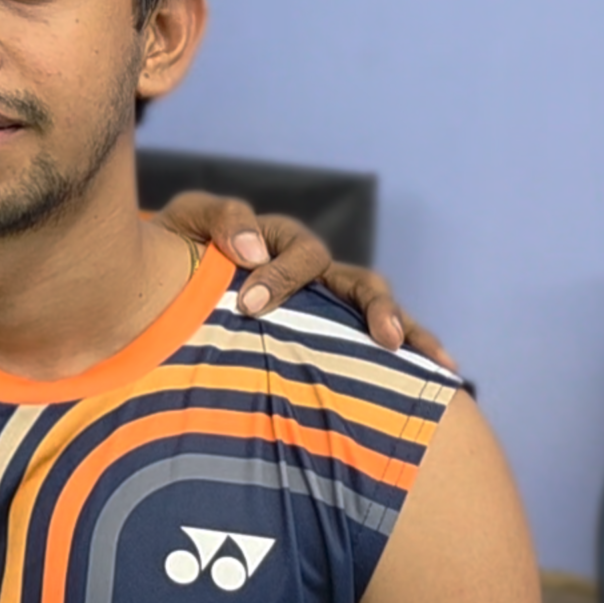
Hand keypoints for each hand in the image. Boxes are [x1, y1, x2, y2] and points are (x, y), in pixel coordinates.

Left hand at [156, 191, 456, 369]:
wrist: (161, 279)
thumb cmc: (178, 248)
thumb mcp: (190, 221)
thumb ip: (221, 220)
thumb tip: (252, 250)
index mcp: (281, 243)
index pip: (300, 252)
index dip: (281, 276)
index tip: (250, 305)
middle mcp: (313, 273)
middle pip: (359, 282)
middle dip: (377, 307)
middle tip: (384, 336)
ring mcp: (324, 306)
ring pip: (377, 313)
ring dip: (407, 331)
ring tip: (432, 360)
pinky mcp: (326, 338)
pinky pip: (372, 347)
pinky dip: (409, 357)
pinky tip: (442, 382)